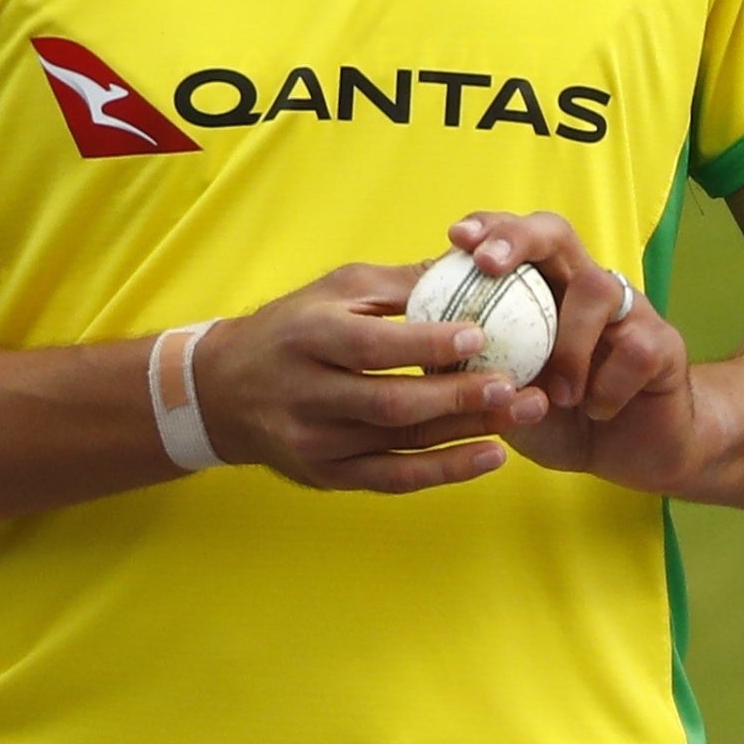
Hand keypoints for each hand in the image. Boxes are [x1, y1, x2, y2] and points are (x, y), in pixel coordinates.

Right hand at [192, 264, 544, 490]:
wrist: (223, 390)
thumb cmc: (294, 326)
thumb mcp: (338, 289)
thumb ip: (403, 283)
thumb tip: (472, 264)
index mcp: (309, 338)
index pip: (372, 347)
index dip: (428, 345)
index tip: (481, 336)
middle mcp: (307, 395)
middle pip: (390, 403)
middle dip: (459, 397)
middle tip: (516, 384)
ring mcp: (314, 443)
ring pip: (399, 443)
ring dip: (466, 432)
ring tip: (521, 414)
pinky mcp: (326, 476)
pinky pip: (392, 478)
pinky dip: (444, 471)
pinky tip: (491, 455)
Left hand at [446, 211, 706, 494]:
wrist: (636, 452)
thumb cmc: (564, 420)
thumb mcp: (506, 400)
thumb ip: (474, 376)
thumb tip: (422, 352)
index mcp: (547, 292)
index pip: (516, 239)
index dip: (489, 229)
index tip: (455, 238)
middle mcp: (586, 288)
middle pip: (558, 234)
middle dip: (519, 238)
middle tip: (488, 262)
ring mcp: (629, 311)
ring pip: (599, 289)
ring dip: (569, 343)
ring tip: (556, 395)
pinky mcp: (664, 343)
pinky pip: (637, 348)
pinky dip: (609, 385)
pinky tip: (598, 412)